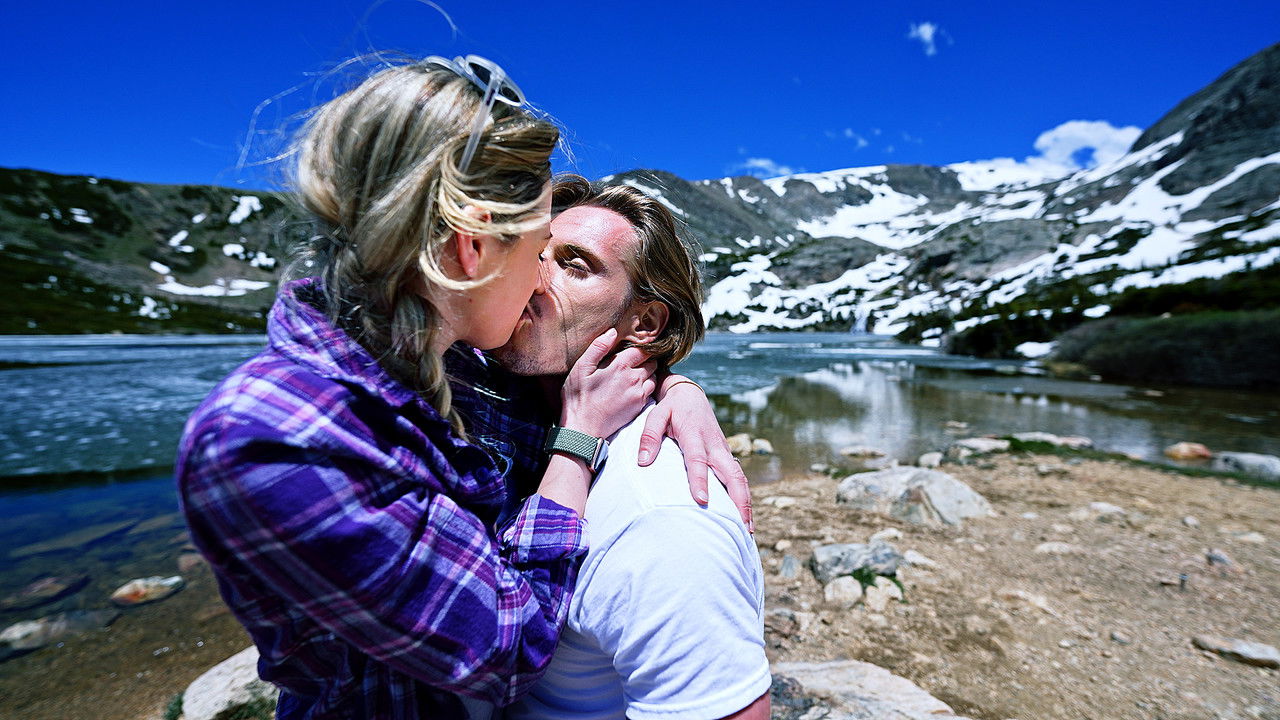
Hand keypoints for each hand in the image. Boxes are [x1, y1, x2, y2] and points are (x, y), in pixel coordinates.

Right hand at [560, 328, 656, 438]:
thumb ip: (598, 348)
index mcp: (620, 366)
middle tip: (635, 360)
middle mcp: (634, 379)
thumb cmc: (578, 397)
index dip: (641, 346)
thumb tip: (612, 331)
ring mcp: (638, 394)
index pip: (641, 349)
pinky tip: (634, 387)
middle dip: (646, 359)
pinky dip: (647, 386)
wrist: (583, 428)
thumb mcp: (581, 368)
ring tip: (635, 374)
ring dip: (648, 373)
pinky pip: (651, 391)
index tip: (636, 347)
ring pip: (653, 377)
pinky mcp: (639, 406)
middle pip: (651, 362)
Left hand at [639, 376, 752, 531]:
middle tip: (741, 526)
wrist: (689, 395)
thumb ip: (648, 437)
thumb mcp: (655, 415)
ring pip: (740, 478)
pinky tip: (744, 517)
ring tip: (747, 530)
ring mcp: (723, 451)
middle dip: (739, 500)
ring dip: (746, 503)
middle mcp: (714, 445)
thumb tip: (643, 462)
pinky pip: (738, 478)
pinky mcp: (726, 456)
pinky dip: (744, 497)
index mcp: (695, 435)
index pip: (698, 460)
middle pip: (732, 474)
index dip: (700, 480)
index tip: (701, 501)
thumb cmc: (670, 408)